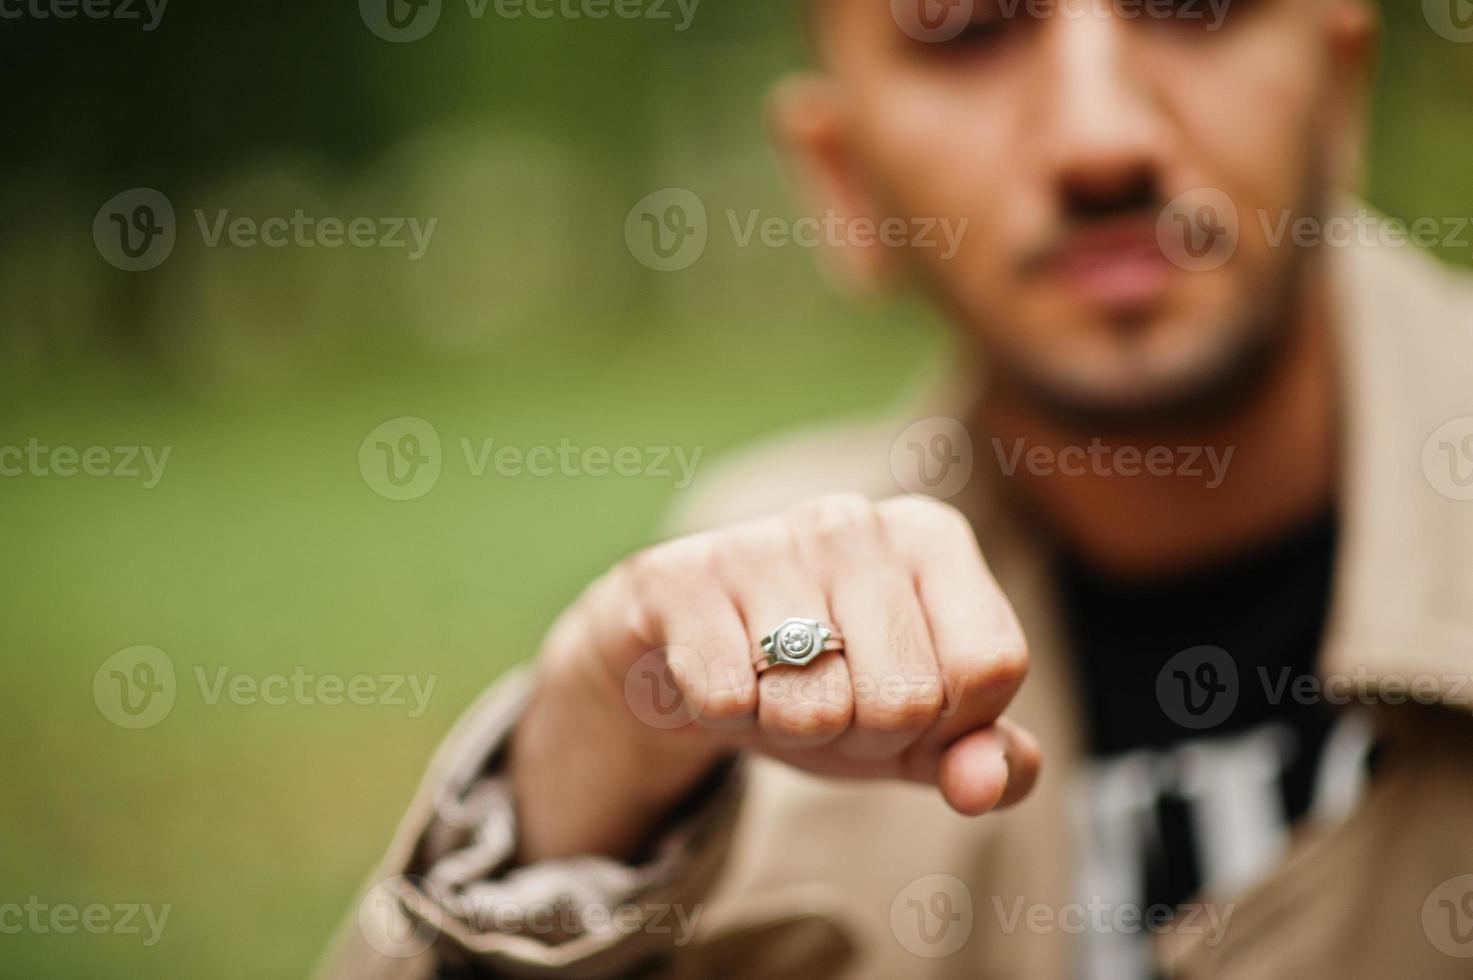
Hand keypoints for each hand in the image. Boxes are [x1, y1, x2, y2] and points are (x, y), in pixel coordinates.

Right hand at [511, 494, 1039, 861]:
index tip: (908, 704)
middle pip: (905, 700)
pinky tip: (718, 676)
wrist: (685, 656)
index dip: (950, 721)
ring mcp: (762, 540)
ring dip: (791, 730)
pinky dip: (725, 717)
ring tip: (772, 687)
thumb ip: (990, 761)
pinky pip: (728, 699)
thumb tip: (982, 788)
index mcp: (932, 536)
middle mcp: (851, 520)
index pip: (991, 666)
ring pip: (815, 708)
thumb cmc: (826, 682)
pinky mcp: (678, 575)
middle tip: (829, 700)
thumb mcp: (922, 730)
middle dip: (867, 736)